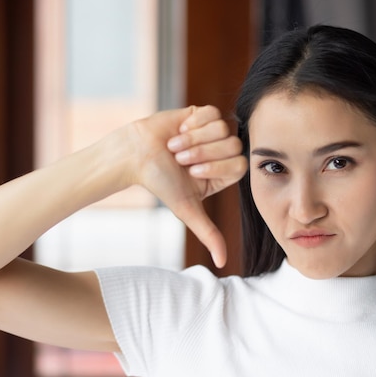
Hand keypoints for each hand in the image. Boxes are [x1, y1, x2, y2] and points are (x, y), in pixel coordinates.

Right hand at [128, 105, 247, 267]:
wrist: (136, 155)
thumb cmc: (160, 182)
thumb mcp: (187, 209)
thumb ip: (208, 233)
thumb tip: (222, 263)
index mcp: (223, 173)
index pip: (239, 165)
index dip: (215, 166)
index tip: (191, 172)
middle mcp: (221, 152)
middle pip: (232, 145)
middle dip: (203, 152)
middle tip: (180, 159)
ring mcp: (213, 131)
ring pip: (222, 128)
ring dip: (194, 139)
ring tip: (175, 146)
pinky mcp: (201, 114)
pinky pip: (211, 112)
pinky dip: (192, 124)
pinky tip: (178, 131)